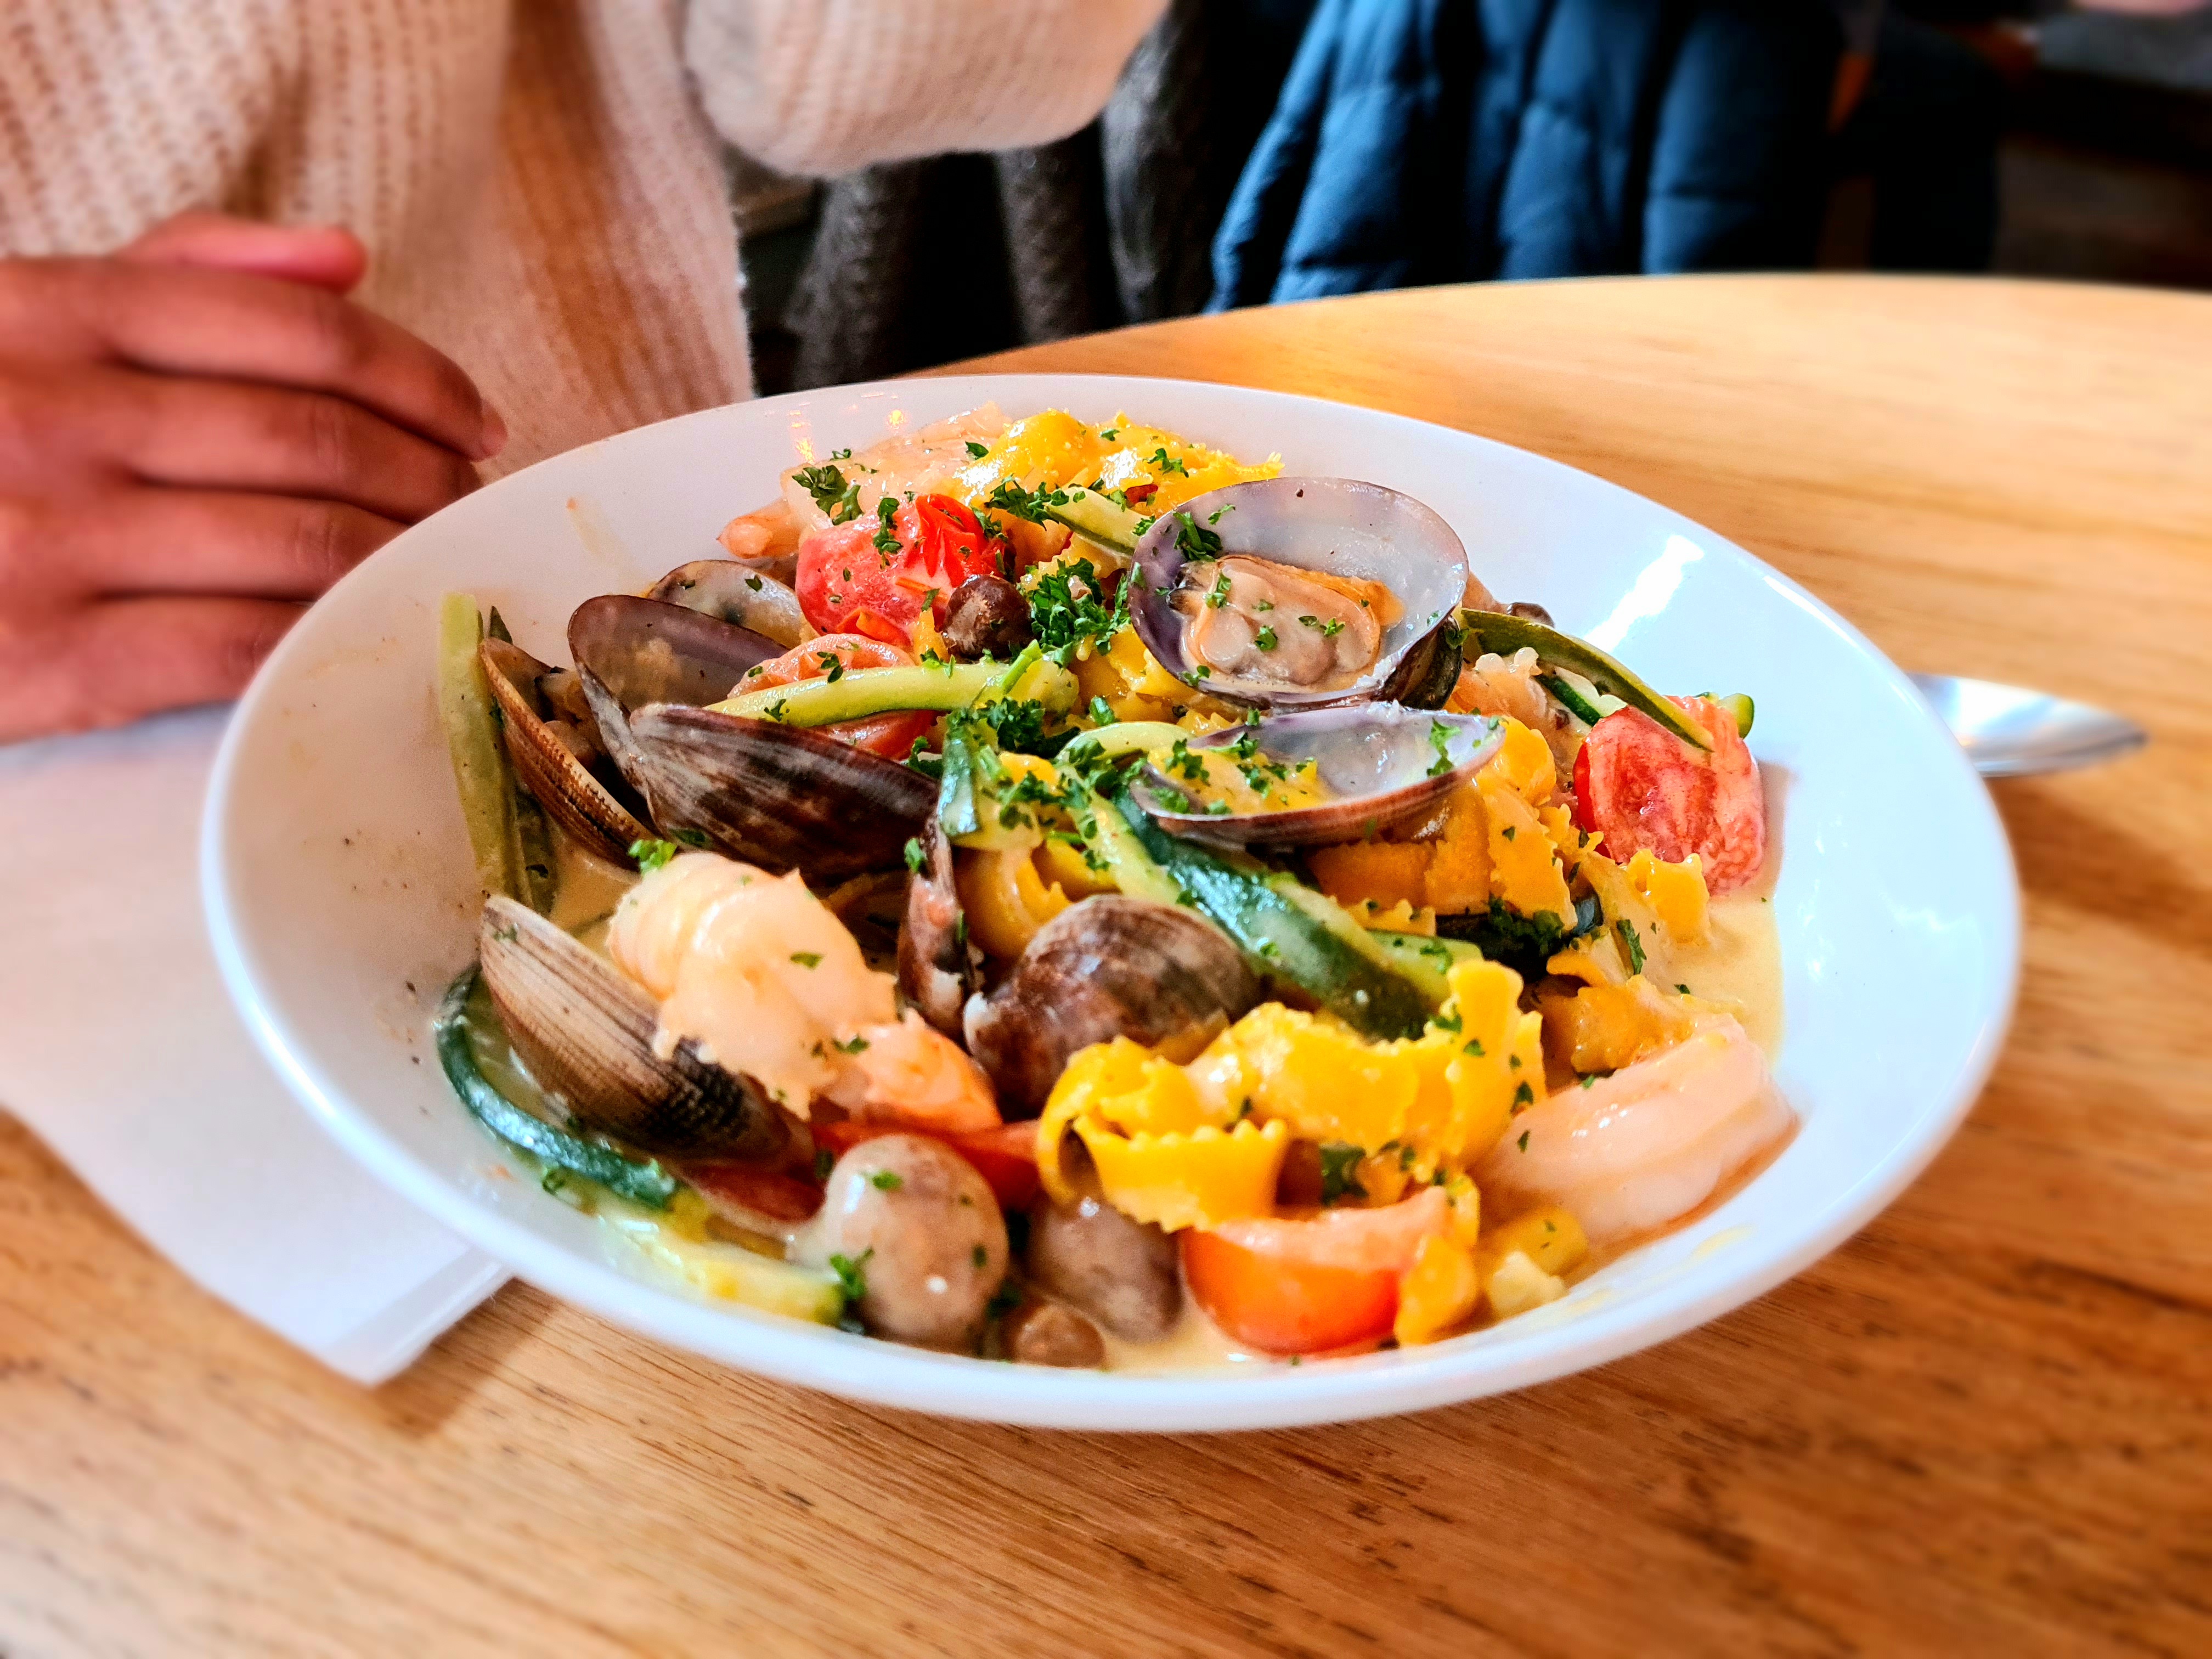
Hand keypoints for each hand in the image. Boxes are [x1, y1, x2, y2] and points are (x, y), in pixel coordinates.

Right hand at [0, 212, 505, 743]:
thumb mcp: (25, 320)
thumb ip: (178, 276)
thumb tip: (344, 257)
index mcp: (51, 316)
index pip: (292, 329)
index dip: (416, 374)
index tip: (471, 418)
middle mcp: (53, 416)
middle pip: (314, 440)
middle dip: (427, 475)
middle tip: (468, 502)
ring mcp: (50, 540)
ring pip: (300, 545)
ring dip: (401, 559)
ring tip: (439, 563)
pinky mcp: (52, 659)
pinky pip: (245, 645)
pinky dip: (332, 637)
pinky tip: (371, 631)